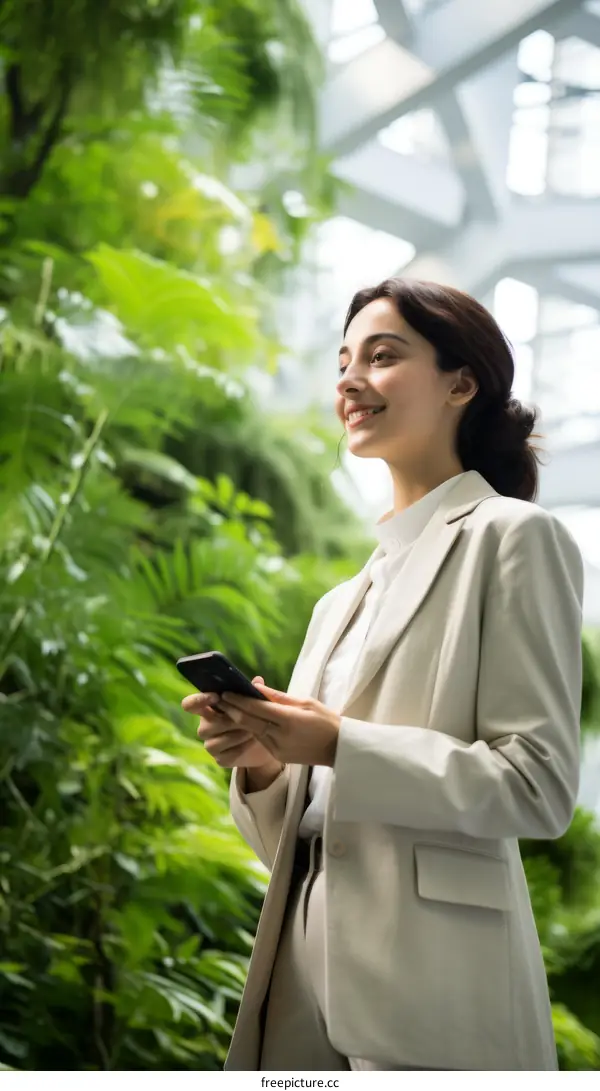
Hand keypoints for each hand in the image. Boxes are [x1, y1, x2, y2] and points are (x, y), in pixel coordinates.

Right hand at [181, 677, 279, 769]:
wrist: (267, 740)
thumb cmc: (256, 715)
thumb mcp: (255, 702)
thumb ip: (252, 692)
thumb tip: (257, 680)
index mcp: (208, 708)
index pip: (190, 704)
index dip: (198, 700)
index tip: (216, 697)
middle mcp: (205, 727)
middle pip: (205, 726)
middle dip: (228, 722)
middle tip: (247, 718)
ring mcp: (211, 744)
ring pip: (215, 743)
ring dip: (236, 736)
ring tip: (253, 730)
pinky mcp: (221, 759)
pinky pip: (225, 757)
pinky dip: (240, 749)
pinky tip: (252, 742)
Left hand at [219, 682, 341, 766]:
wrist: (339, 749)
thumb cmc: (326, 720)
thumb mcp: (306, 702)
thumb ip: (279, 697)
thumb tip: (257, 688)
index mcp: (289, 720)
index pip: (257, 708)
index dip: (239, 699)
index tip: (226, 691)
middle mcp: (280, 736)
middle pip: (248, 722)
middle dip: (232, 710)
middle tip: (218, 699)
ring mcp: (278, 748)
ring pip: (252, 731)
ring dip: (239, 720)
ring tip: (226, 707)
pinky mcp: (278, 756)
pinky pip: (260, 740)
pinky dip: (251, 729)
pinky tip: (244, 721)